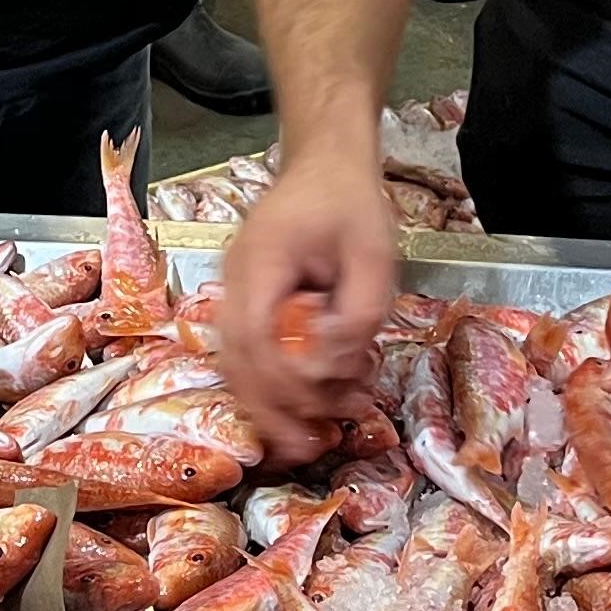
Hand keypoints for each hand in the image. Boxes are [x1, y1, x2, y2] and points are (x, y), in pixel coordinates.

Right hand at [213, 145, 399, 464]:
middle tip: (316, 445)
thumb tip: (334, 364)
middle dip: (273, 412)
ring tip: (330, 420)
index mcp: (261, 261)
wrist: (326, 165)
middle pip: (234, 363)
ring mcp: (235, 293)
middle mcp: (235, 282)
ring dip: (277, 404)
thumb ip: (360, 311)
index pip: (254, 337)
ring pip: (236, 367)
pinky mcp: (247, 304)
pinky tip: (316, 399)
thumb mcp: (375, 252)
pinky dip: (277, 386)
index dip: (284, 382)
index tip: (325, 403)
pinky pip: (249, 357)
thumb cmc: (350, 204)